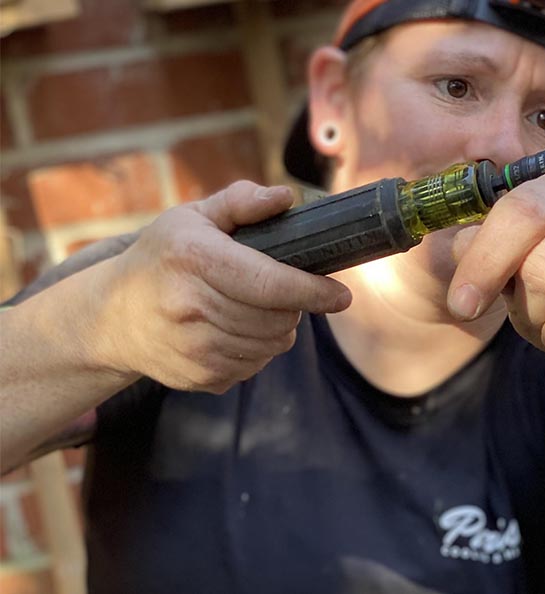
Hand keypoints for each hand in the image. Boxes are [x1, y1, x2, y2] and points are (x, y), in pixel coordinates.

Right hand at [95, 181, 351, 392]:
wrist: (112, 318)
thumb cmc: (162, 259)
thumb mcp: (192, 218)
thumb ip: (241, 203)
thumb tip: (286, 198)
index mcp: (194, 259)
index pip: (270, 284)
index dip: (313, 291)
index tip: (342, 295)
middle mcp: (191, 307)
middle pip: (278, 317)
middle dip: (294, 305)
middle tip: (280, 290)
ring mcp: (195, 348)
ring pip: (273, 344)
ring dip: (279, 327)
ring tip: (257, 308)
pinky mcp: (200, 377)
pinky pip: (256, 366)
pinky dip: (259, 349)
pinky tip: (237, 330)